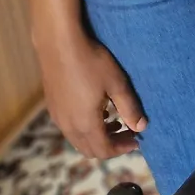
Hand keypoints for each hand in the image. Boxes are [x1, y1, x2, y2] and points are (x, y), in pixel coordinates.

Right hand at [37, 30, 146, 158]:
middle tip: (129, 133)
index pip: (104, 150)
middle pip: (90, 149)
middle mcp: (68, 126)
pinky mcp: (52, 107)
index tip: (136, 141)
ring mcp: (57, 117)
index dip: (121, 149)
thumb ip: (130, 108)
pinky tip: (98, 110)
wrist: (59, 44)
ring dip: (98, 136)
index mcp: (85, 124)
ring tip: (116, 121)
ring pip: (78, 139)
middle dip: (111, 145)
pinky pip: (70, 128)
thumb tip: (142, 128)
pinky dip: (86, 127)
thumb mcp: (116, 84)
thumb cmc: (92, 62)